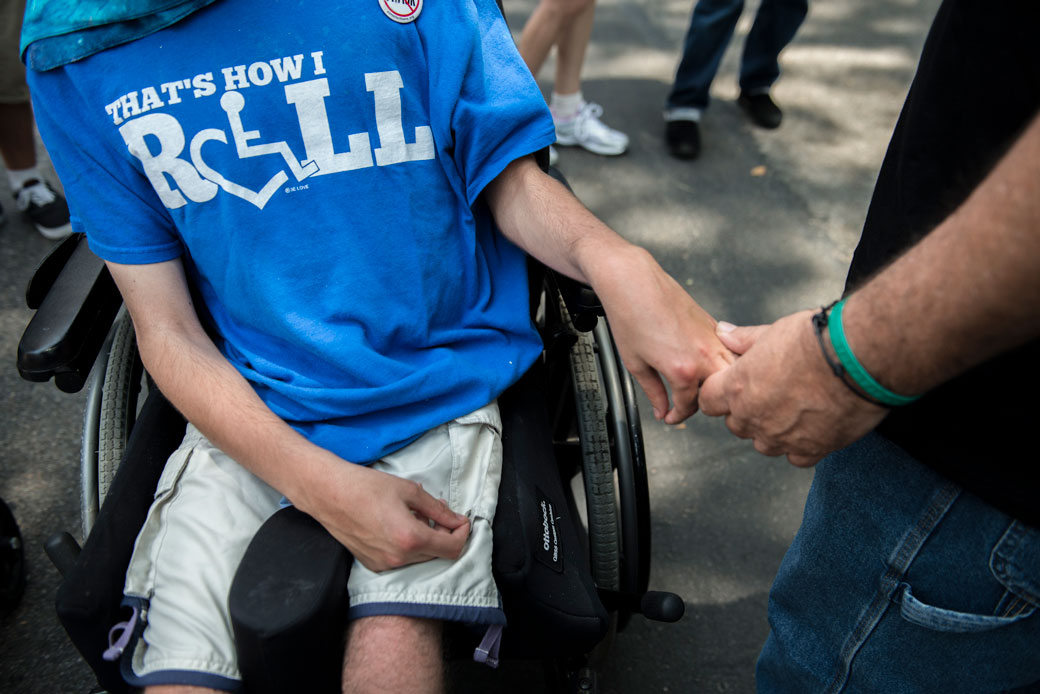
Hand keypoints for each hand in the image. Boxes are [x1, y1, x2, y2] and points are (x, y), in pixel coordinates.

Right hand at [299, 460, 470, 571]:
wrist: (329, 494)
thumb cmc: (367, 487)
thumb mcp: (409, 491)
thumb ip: (437, 509)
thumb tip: (456, 520)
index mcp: (411, 539)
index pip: (452, 548)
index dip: (462, 534)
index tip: (461, 520)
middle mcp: (399, 558)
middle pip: (438, 554)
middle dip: (444, 534)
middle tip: (437, 511)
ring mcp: (384, 564)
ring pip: (420, 558)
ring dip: (426, 540)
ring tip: (415, 515)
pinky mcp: (372, 564)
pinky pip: (401, 559)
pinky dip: (408, 545)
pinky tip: (398, 525)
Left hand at [592, 247, 734, 423]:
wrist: (633, 281)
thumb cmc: (630, 316)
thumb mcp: (635, 364)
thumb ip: (653, 392)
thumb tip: (662, 408)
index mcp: (684, 370)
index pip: (691, 405)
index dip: (678, 415)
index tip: (670, 416)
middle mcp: (704, 355)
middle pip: (716, 392)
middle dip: (703, 403)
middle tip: (685, 405)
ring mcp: (712, 338)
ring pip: (729, 372)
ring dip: (717, 384)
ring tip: (699, 388)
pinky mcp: (713, 324)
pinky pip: (727, 351)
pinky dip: (722, 363)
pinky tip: (707, 365)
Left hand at [699, 310, 887, 465]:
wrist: (857, 359)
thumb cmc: (815, 340)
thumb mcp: (774, 331)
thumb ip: (744, 339)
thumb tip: (723, 332)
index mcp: (737, 388)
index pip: (708, 400)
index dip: (719, 393)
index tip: (733, 386)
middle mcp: (754, 417)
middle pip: (736, 424)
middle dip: (746, 411)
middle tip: (771, 392)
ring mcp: (781, 437)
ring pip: (764, 444)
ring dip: (772, 431)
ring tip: (795, 408)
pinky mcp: (811, 449)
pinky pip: (796, 456)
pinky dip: (801, 445)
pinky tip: (814, 426)